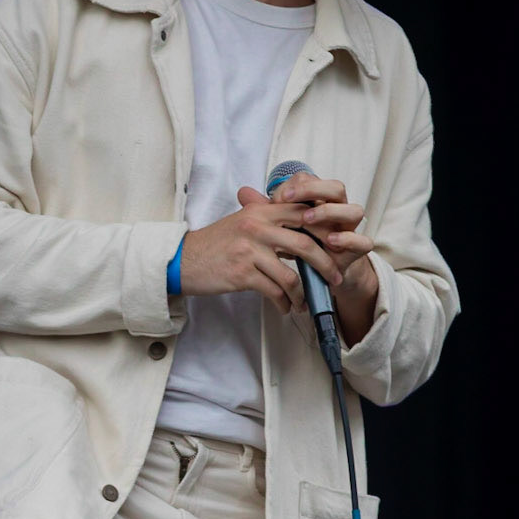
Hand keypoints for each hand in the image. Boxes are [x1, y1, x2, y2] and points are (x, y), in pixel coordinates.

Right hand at [179, 185, 346, 313]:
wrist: (183, 260)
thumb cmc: (214, 243)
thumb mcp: (242, 221)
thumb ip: (269, 219)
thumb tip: (302, 227)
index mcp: (260, 210)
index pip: (303, 214)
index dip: (324, 230)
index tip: (335, 246)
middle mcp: (257, 226)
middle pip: (305, 244)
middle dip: (325, 265)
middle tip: (334, 278)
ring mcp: (250, 250)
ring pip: (291, 274)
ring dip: (303, 293)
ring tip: (305, 302)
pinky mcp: (243, 274)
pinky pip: (274, 291)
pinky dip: (285, 303)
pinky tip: (286, 308)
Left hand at [256, 172, 378, 339]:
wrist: (321, 274)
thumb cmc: (300, 244)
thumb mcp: (281, 226)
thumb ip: (265, 210)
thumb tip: (242, 192)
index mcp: (319, 201)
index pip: (312, 180)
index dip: (295, 185)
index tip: (275, 197)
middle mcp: (337, 210)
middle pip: (336, 188)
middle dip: (313, 190)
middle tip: (288, 200)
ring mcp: (350, 229)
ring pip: (355, 210)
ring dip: (330, 213)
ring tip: (307, 220)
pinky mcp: (357, 249)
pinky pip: (364, 241)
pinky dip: (349, 239)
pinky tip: (330, 241)